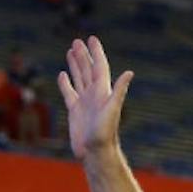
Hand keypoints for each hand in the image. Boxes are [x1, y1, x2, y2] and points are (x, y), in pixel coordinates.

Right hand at [58, 36, 133, 160]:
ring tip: (70, 51)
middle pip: (88, 69)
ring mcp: (84, 102)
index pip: (99, 66)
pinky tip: (62, 75)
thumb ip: (119, 91)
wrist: (96, 153)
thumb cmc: (105, 134)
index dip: (96, 52)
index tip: (91, 38)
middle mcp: (94, 94)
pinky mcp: (75, 111)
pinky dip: (65, 83)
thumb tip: (129, 73)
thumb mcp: (112, 110)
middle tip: (77, 41)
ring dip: (75, 65)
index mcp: (103, 91)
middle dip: (83, 55)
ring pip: (79, 78)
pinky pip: (69, 93)